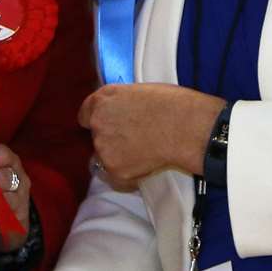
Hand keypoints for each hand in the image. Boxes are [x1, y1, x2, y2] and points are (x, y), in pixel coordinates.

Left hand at [81, 83, 221, 186]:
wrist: (186, 127)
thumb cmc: (173, 105)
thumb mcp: (140, 92)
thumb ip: (122, 104)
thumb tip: (124, 114)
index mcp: (102, 99)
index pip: (85, 115)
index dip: (100, 122)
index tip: (111, 127)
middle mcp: (97, 122)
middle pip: (97, 137)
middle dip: (113, 140)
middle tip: (136, 140)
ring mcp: (103, 147)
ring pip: (106, 158)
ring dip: (121, 158)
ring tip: (147, 152)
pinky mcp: (114, 169)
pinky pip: (118, 178)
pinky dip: (130, 176)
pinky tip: (148, 165)